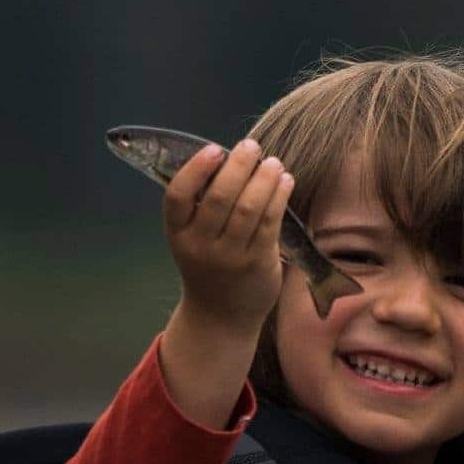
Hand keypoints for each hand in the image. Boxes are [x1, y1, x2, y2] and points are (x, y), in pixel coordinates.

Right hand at [163, 138, 292, 332]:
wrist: (219, 315)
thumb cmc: (208, 266)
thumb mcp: (192, 239)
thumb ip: (203, 206)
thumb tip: (233, 157)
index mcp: (177, 234)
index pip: (177, 197)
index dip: (195, 169)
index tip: (215, 150)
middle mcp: (199, 246)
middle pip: (219, 198)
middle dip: (239, 165)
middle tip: (251, 147)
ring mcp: (228, 257)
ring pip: (248, 208)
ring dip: (264, 178)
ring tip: (273, 163)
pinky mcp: (256, 263)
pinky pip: (269, 222)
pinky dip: (279, 196)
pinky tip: (285, 181)